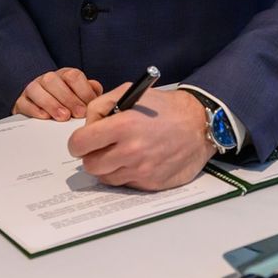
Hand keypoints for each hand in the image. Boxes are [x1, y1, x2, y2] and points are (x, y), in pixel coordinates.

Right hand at [14, 68, 103, 119]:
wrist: (42, 108)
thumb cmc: (67, 103)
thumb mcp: (82, 95)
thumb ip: (91, 92)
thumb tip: (95, 91)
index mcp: (65, 75)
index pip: (73, 76)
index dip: (82, 91)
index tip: (88, 108)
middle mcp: (48, 79)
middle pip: (53, 81)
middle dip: (68, 98)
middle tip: (78, 114)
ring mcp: (33, 88)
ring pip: (37, 89)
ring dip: (51, 103)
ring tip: (63, 117)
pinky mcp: (21, 102)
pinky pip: (24, 102)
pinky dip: (34, 110)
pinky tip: (45, 117)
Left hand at [67, 87, 213, 190]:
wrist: (199, 125)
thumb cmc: (165, 108)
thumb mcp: (130, 93)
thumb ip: (101, 106)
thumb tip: (87, 127)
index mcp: (124, 126)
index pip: (80, 144)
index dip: (77, 142)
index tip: (82, 141)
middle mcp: (131, 151)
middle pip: (91, 165)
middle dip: (92, 156)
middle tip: (101, 148)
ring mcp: (142, 171)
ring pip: (106, 178)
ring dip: (108, 167)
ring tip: (121, 153)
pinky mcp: (151, 184)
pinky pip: (126, 184)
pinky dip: (125, 174)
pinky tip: (136, 161)